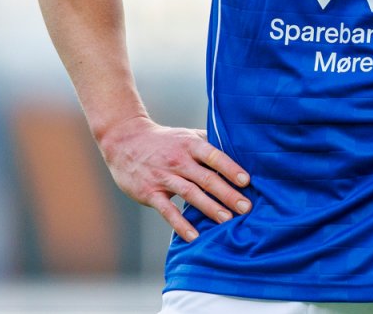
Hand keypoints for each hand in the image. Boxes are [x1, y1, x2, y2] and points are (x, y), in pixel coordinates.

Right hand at [98, 116, 250, 241]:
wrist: (125, 141)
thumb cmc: (166, 141)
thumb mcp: (188, 136)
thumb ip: (211, 144)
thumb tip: (242, 153)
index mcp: (191, 145)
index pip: (215, 156)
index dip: (231, 168)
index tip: (247, 181)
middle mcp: (178, 161)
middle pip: (206, 178)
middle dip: (228, 194)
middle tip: (246, 208)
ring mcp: (163, 177)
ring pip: (190, 194)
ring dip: (210, 208)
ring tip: (227, 221)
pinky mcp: (149, 193)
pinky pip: (167, 211)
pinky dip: (180, 224)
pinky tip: (194, 236)